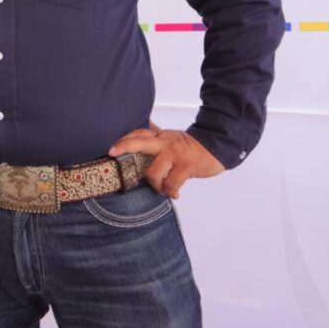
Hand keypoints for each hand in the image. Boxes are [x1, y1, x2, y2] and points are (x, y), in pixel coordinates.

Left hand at [109, 127, 223, 198]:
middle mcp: (165, 142)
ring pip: (153, 172)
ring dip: (155, 185)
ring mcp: (175, 154)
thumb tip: (134, 141)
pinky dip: (171, 192)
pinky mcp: (187, 166)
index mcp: (160, 136)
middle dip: (124, 147)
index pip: (138, 133)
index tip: (110, 148)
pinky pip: (171, 184)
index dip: (124, 140)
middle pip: (140, 142)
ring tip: (162, 189)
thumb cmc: (190, 147)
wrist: (218, 146)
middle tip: (112, 153)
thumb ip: (156, 140)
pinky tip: (175, 194)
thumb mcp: (171, 139)